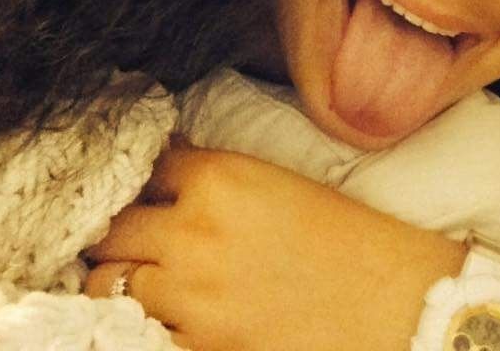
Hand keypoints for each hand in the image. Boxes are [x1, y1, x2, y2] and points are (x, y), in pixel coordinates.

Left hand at [85, 141, 465, 350]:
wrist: (391, 303)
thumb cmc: (345, 238)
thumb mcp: (274, 183)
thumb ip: (215, 177)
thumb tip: (170, 170)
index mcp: (218, 177)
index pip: (148, 166)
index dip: (144, 177)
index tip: (142, 186)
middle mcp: (192, 230)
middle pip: (113, 225)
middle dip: (113, 229)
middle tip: (123, 234)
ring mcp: (190, 293)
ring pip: (108, 281)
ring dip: (115, 275)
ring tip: (129, 275)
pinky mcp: (200, 345)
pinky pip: (140, 330)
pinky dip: (138, 320)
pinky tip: (152, 313)